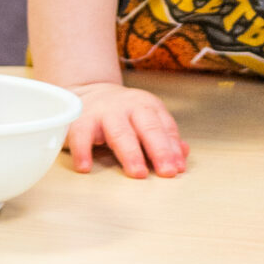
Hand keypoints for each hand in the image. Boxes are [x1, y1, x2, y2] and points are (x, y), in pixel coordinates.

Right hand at [64, 82, 186, 176]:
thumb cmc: (123, 113)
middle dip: (158, 150)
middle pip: (147, 127)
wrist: (89, 91)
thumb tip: (183, 153)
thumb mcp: (146, 119)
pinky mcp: (80, 120)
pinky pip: (81, 135)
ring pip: (119, 132)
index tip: (178, 168)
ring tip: (138, 172)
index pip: (164, 127)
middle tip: (166, 171)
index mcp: (147, 106)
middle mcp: (127, 107)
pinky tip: (85, 167)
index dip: (172, 148)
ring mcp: (103, 112)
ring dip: (130, 153)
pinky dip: (83, 151)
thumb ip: (164, 136)